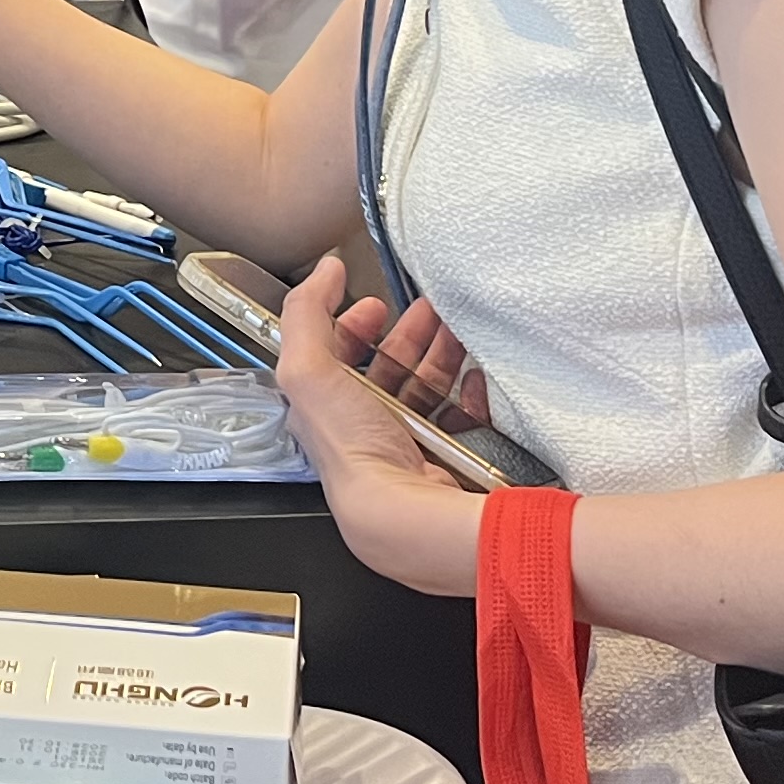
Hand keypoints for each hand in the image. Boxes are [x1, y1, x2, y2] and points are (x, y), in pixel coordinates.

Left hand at [274, 254, 485, 596]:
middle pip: (388, 369)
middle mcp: (362, 430)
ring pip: (427, 388)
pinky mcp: (446, 460)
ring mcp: (406, 446)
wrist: (404, 513)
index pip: (336, 359)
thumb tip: (322, 271)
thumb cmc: (353, 452)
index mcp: (326, 410)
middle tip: (431, 308)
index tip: (374, 304)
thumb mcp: (309, 371)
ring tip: (461, 331)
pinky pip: (462, 418)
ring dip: (443, 354)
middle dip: (409, 333)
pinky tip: (477, 381)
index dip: (352, 326)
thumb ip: (306, 314)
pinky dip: (471, 395)